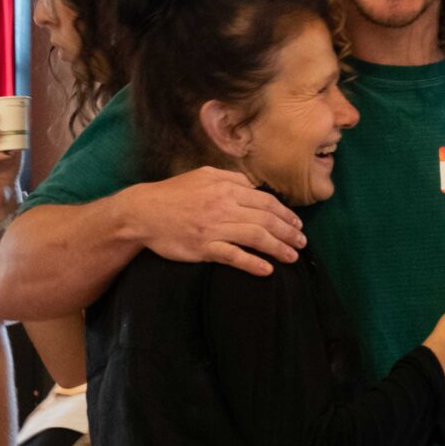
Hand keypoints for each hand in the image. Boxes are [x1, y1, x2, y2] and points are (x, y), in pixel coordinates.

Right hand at [121, 166, 305, 274]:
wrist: (142, 212)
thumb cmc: (174, 194)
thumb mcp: (203, 175)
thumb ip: (231, 178)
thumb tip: (254, 186)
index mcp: (226, 188)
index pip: (266, 202)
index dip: (286, 215)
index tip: (297, 225)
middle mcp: (224, 206)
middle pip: (266, 220)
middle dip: (289, 233)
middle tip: (302, 243)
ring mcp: (214, 228)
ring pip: (256, 237)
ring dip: (279, 248)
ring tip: (293, 257)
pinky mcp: (203, 247)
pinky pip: (233, 256)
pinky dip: (252, 263)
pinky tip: (267, 270)